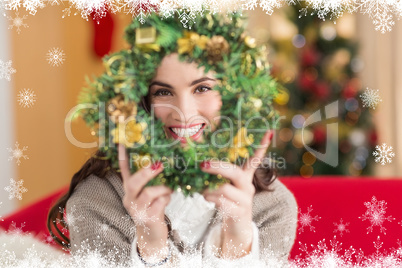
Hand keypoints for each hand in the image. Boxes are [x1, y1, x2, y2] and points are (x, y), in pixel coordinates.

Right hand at [118, 144, 171, 259]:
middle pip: (133, 183)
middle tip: (159, 164)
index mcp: (129, 189)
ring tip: (169, 187)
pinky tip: (168, 199)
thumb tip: (163, 160)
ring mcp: (137, 210)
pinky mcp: (147, 218)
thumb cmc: (152, 208)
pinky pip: (159, 204)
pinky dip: (166, 199)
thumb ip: (152, 179)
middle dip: (146, 172)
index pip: (123, 170)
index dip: (123, 156)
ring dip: (162, 188)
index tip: (123, 142)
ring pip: (148, 193)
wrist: (151, 235)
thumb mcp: (149, 192)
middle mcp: (129, 199)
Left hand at [201, 130, 272, 258]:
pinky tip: (206, 197)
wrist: (237, 227)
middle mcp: (248, 185)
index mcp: (246, 176)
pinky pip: (221, 201)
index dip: (262, 146)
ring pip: (224, 188)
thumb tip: (201, 162)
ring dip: (208, 188)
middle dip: (217, 167)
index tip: (269, 132)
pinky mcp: (239, 211)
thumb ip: (218, 174)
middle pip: (235, 172)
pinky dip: (210, 198)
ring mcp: (245, 199)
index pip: (255, 159)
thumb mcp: (225, 185)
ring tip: (203, 189)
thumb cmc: (228, 201)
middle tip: (203, 164)